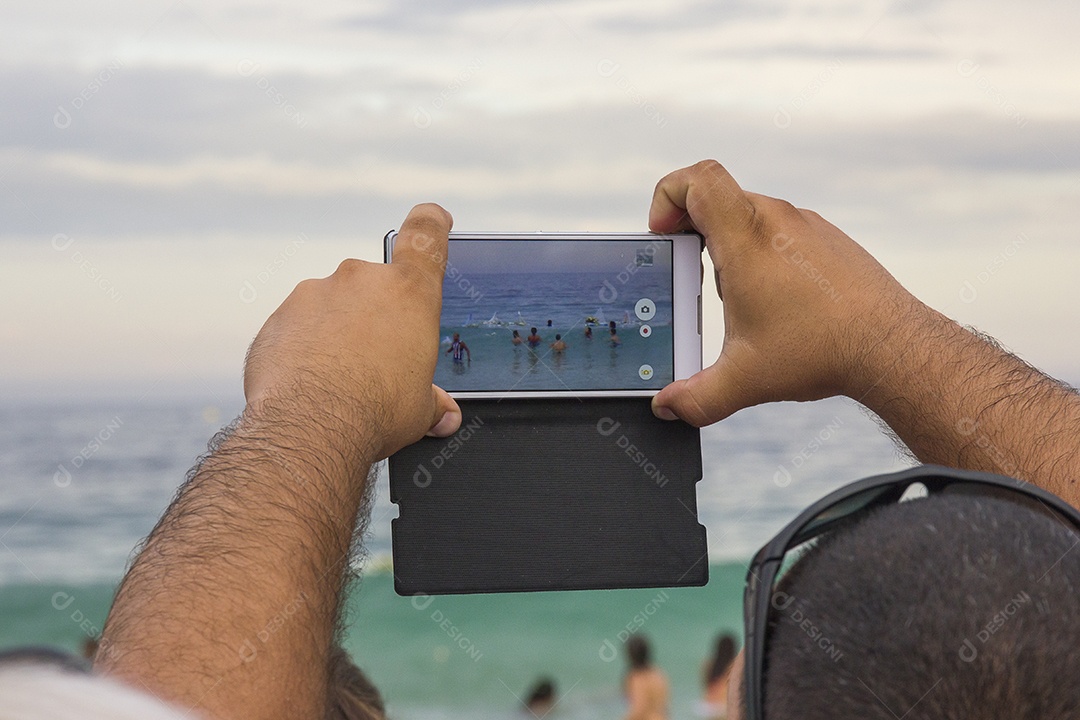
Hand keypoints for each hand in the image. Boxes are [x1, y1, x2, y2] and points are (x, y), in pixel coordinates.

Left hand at [244, 203, 461, 459]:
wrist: (310, 427)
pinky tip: (309, 385)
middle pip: (374, 288)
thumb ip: (432, 401)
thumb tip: (442, 414)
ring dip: (336, 335)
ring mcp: (315, 294)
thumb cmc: (374, 410)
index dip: (432, 222)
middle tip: (376, 363)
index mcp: (409, 292)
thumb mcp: (420, 409)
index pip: (425, 234)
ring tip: (339, 382)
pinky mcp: (279, 318)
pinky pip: (297, 329)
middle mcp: (361, 280)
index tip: (435, 218)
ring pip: (332, 309)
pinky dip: (304, 351)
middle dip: (374, 319)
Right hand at [649, 160, 928, 425]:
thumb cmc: (821, 351)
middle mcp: (777, 220)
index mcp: (746, 239)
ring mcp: (806, 225)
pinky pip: (782, 230)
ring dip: (729, 244)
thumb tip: (669, 408)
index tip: (664, 234)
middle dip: (692, 230)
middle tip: (691, 270)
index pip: (697, 179)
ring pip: (750, 214)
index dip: (667, 197)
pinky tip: (774, 300)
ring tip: (735, 294)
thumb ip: (697, 397)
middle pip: (716, 197)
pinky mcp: (829, 239)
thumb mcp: (744, 380)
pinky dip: (763, 253)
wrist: (893, 347)